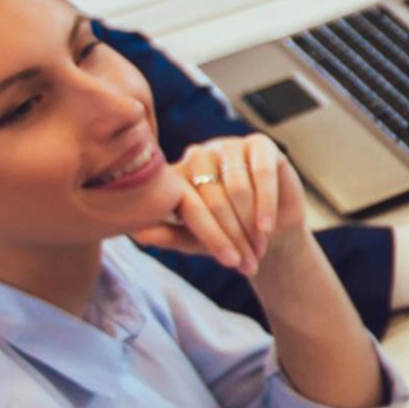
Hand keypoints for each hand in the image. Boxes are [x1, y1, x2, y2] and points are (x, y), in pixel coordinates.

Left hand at [138, 133, 301, 276]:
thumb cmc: (225, 235)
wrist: (271, 229)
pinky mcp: (259, 144)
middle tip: (247, 262)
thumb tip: (138, 234)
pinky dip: (266, 202)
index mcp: (176, 175)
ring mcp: (228, 146)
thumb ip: (167, 234)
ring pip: (237, 185)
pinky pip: (262, 172)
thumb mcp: (195, 240)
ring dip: (250, 221)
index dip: (210, 235)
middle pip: (213, 195)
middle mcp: (199, 155)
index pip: (188, 203)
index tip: (227, 263)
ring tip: (259, 248)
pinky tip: (268, 226)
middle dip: (233, 233)